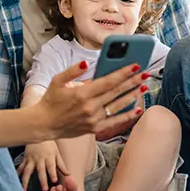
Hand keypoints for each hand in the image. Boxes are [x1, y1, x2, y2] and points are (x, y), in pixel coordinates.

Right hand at [16, 141, 67, 190]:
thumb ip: (61, 165)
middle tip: (44, 189)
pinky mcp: (25, 158)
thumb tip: (68, 174)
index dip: (53, 173)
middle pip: (41, 171)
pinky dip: (17, 173)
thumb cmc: (49, 145)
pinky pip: (20, 167)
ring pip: (27, 171)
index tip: (54, 181)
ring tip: (24, 190)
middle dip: (42, 180)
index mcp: (49, 157)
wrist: (38, 133)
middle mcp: (39, 159)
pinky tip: (15, 181)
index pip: (51, 166)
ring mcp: (31, 159)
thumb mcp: (56, 153)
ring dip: (25, 181)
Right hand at [34, 60, 148, 141]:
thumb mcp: (57, 81)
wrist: (44, 124)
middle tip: (145, 73)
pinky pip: (114, 121)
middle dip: (132, 81)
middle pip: (116, 92)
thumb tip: (86, 62)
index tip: (135, 65)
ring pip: (118, 106)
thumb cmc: (51, 100)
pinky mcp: (94, 128)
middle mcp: (90, 107)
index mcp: (82, 94)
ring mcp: (93, 119)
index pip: (108, 81)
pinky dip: (127, 116)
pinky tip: (138, 109)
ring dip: (133, 96)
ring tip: (144, 86)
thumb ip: (73, 71)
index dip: (123, 73)